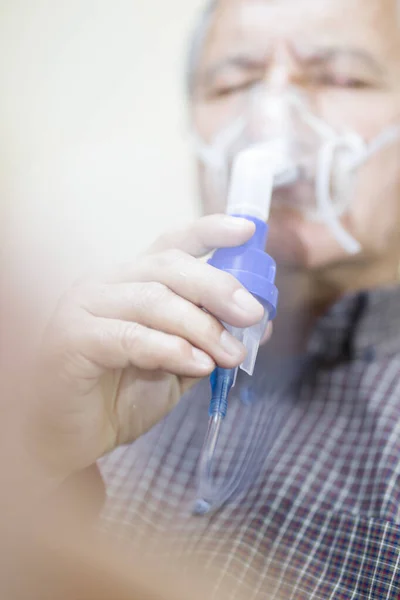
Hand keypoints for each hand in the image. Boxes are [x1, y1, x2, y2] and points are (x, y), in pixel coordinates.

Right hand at [31, 215, 264, 480]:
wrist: (68, 438)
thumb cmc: (119, 396)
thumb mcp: (177, 365)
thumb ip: (210, 341)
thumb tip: (260, 323)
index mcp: (132, 282)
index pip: (172, 244)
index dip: (210, 232)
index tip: (247, 231)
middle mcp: (107, 284)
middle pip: (168, 266)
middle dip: (217, 286)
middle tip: (252, 313)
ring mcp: (85, 307)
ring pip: (153, 300)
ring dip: (201, 327)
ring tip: (231, 354)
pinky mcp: (72, 339)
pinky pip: (130, 337)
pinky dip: (170, 350)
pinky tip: (199, 365)